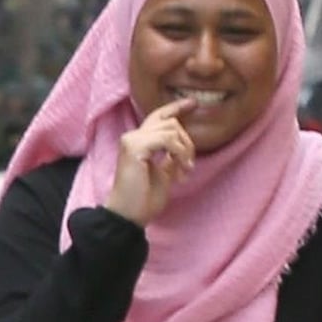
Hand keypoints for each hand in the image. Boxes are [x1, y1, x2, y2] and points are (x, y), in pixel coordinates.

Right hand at [105, 101, 197, 228]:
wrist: (128, 217)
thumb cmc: (143, 201)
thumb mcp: (163, 174)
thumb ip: (170, 157)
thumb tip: (183, 145)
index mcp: (138, 142)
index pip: (158, 116)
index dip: (176, 107)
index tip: (193, 104)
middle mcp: (132, 137)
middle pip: (170, 122)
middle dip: (186, 141)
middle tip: (189, 166)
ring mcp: (132, 140)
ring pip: (171, 128)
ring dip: (184, 149)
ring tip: (184, 171)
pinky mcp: (134, 147)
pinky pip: (167, 139)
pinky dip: (179, 152)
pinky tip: (180, 170)